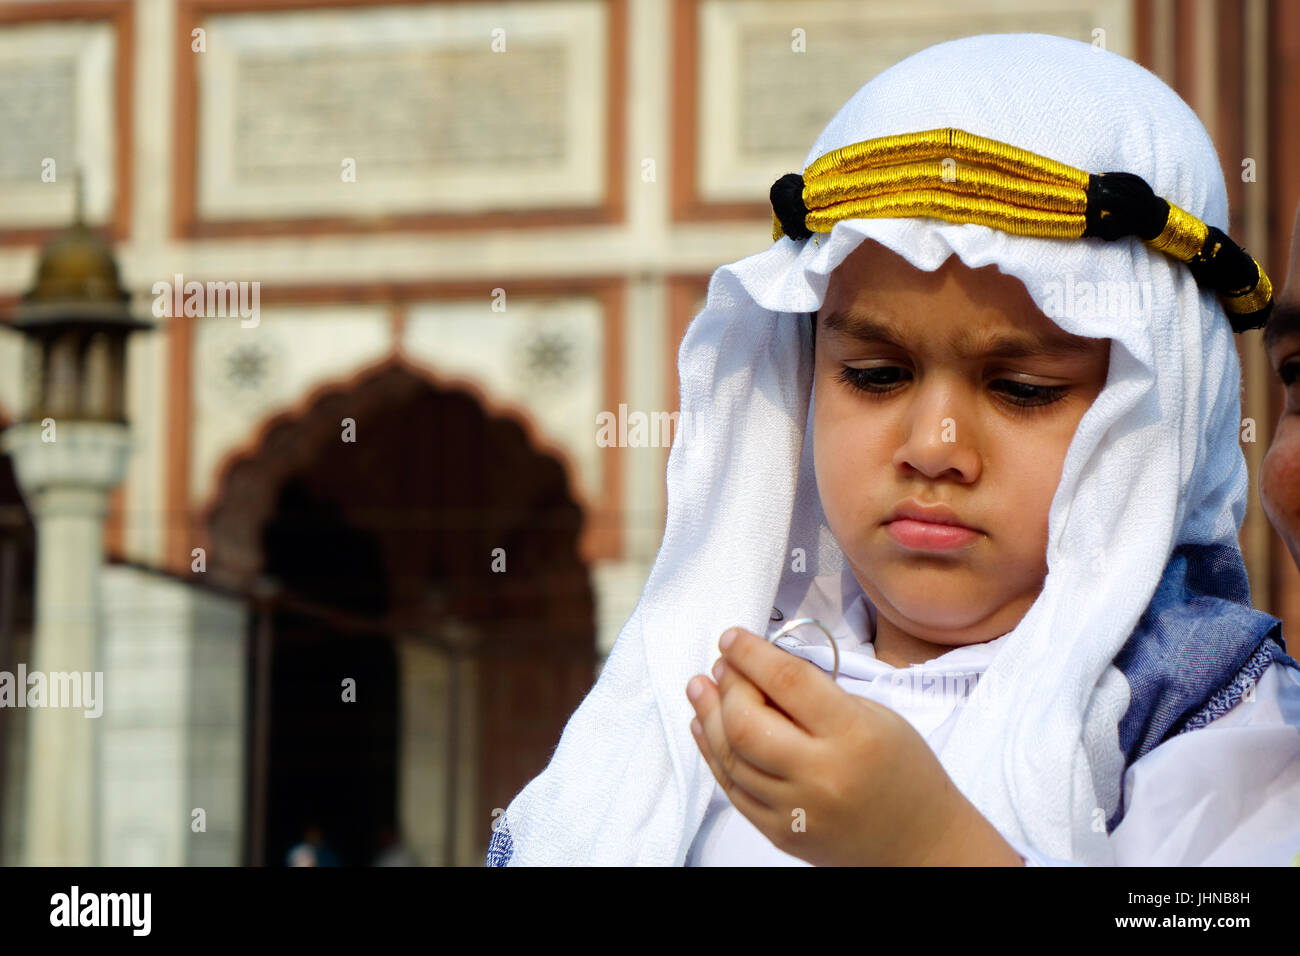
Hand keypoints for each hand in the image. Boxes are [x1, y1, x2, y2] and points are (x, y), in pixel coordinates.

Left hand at [685, 626, 1024, 865]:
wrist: (921, 842)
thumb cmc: (904, 770)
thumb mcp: (874, 715)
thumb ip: (817, 694)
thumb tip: (758, 669)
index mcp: (852, 735)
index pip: (787, 681)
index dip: (751, 654)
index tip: (732, 637)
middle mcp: (821, 775)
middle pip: (746, 723)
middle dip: (727, 686)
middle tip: (722, 665)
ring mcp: (797, 810)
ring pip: (732, 757)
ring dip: (709, 716)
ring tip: (700, 687)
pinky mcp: (781, 835)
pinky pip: (734, 790)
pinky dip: (713, 755)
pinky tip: (705, 727)